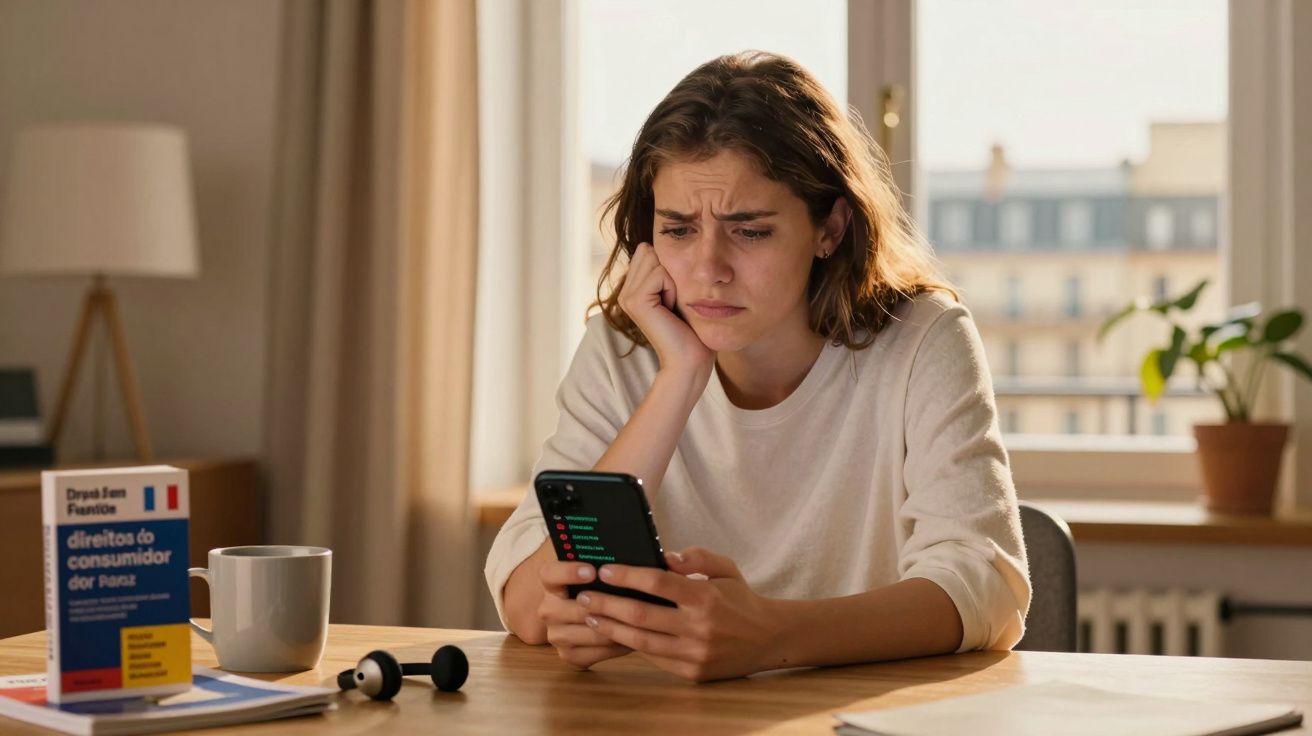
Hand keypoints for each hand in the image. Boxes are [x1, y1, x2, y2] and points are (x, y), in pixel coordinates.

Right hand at [537, 561, 631, 668]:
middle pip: (575, 609)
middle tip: (631, 603)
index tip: (592, 571)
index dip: (569, 572)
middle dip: (604, 607)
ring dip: (616, 628)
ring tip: (639, 622)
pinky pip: (595, 653)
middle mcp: (549, 609)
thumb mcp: (595, 574)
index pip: (550, 574)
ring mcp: (556, 635)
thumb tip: (633, 564)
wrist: (580, 618)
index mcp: (551, 583)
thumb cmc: (596, 589)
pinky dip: (616, 647)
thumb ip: (605, 567)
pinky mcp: (567, 655)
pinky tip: (632, 638)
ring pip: (590, 633)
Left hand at [577, 547, 782, 681]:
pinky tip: (616, 633)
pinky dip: (633, 646)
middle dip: (607, 603)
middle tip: (583, 595)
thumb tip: (665, 556)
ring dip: (611, 628)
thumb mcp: (726, 568)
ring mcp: (695, 654)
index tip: (605, 570)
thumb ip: (697, 557)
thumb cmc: (741, 599)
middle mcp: (699, 628)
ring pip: (642, 642)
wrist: (769, 639)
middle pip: (641, 615)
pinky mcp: (692, 673)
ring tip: (591, 615)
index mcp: (706, 598)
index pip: (658, 584)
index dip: (628, 576)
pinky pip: (655, 658)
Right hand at [618, 243, 713, 376]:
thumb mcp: (678, 292)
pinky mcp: (635, 301)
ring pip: (655, 259)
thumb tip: (657, 243)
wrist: (690, 360)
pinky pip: (660, 273)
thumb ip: (666, 270)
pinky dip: (673, 288)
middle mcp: (625, 291)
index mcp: (633, 288)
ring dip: (673, 279)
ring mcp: (627, 296)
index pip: (649, 250)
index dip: (670, 267)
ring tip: (672, 305)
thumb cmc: (692, 330)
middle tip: (674, 301)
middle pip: (650, 250)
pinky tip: (671, 309)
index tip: (675, 296)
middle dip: (671, 270)